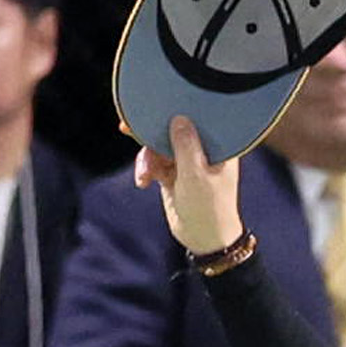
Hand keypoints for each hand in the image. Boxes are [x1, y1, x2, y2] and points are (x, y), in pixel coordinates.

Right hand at [136, 114, 247, 256]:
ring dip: (148, 159)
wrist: (204, 241)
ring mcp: (187, 161)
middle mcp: (204, 149)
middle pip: (173, 130)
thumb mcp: (196, 176)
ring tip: (144, 175)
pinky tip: (143, 182)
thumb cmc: (209, 209)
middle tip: (126, 127)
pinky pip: (155, 163)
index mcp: (219, 145)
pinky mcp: (174, 174)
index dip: (176, 110)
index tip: (156, 105)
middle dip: (151, 132)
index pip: (197, 119)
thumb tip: (178, 118)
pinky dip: (147, 170)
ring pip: (160, 147)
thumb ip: (186, 146)